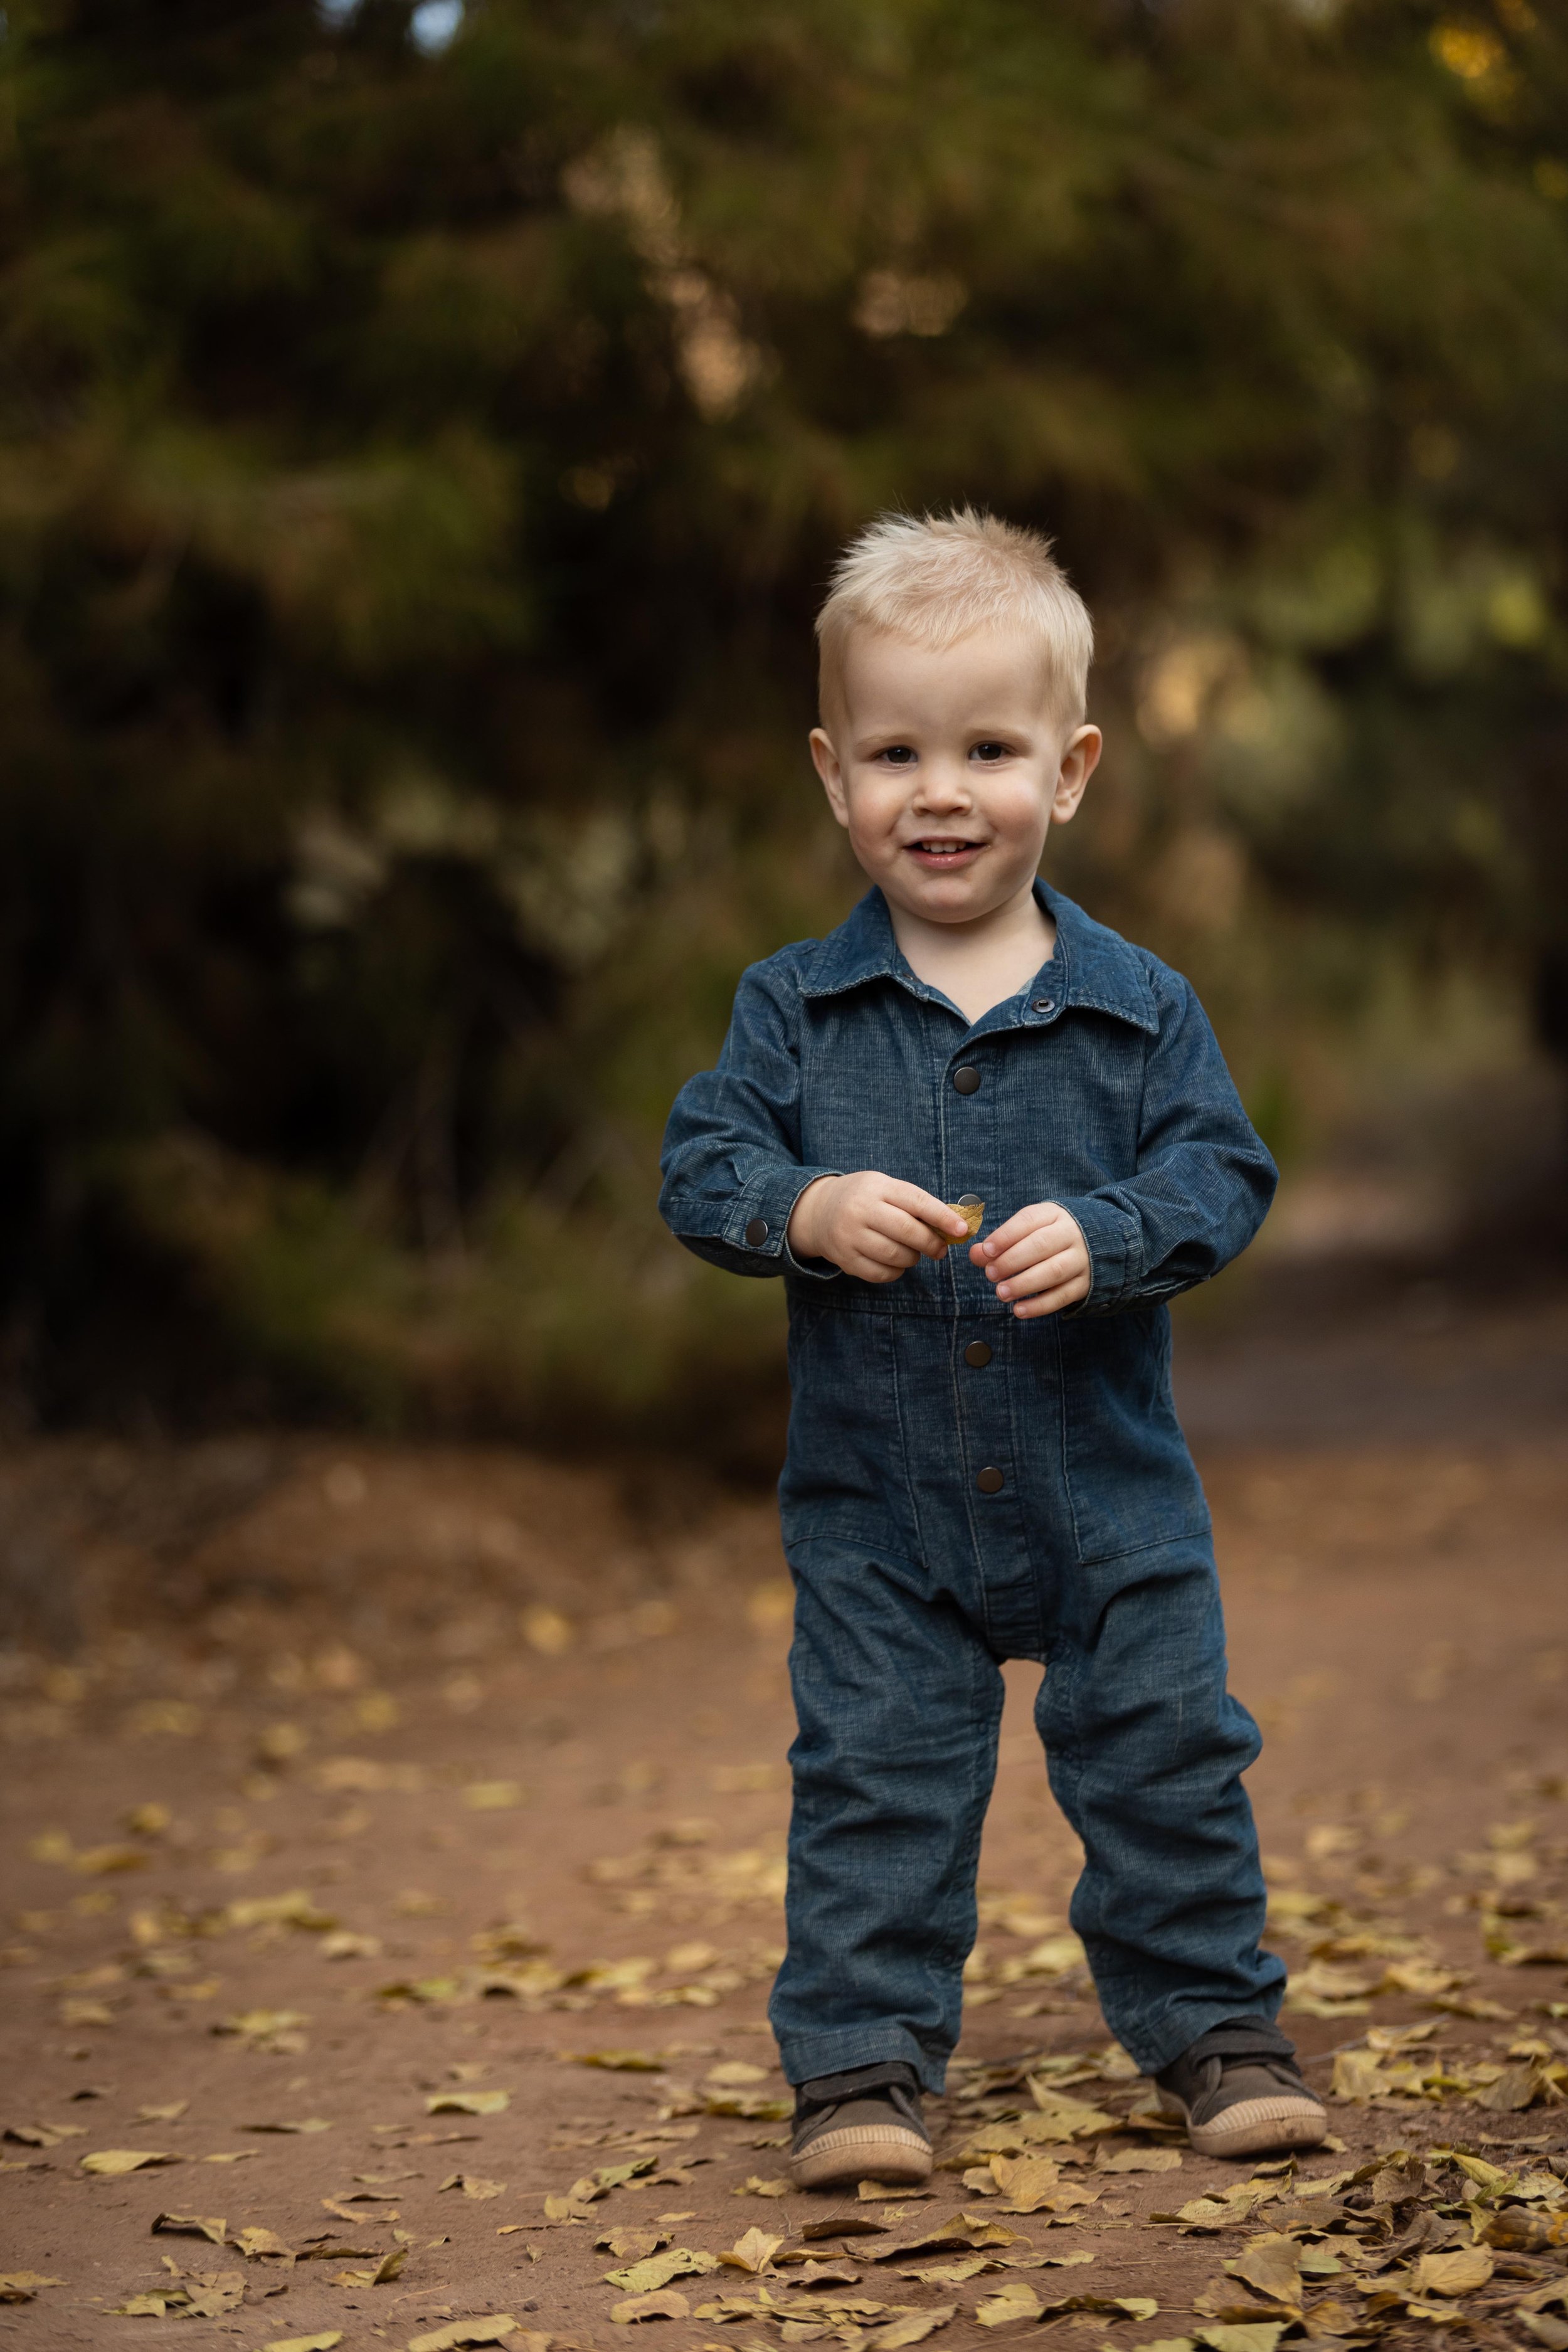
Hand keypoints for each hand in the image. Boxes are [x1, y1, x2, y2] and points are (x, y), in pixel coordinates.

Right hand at [787, 1172, 970, 1282]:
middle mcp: (860, 1210)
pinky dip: (895, 1272)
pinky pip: (880, 1274)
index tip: (961, 1229)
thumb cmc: (864, 1199)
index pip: (916, 1201)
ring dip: (912, 1258)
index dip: (943, 1217)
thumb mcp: (885, 1188)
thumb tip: (952, 1227)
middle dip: (931, 1243)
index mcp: (877, 1187)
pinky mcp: (844, 1259)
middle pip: (907, 1231)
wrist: (817, 1211)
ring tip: (913, 1253)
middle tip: (940, 1249)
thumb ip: (914, 1204)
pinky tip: (895, 1264)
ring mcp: (849, 1236)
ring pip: (895, 1255)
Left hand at [971, 1201, 1089, 1317]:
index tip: (986, 1250)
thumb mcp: (1027, 1231)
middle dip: (1012, 1260)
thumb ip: (999, 1242)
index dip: (1005, 1235)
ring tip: (1001, 1293)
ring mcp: (1081, 1258)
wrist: (1095, 1241)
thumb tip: (976, 1254)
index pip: (1028, 1220)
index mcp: (1053, 1214)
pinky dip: (1040, 1305)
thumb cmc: (1049, 1236)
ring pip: (1054, 1271)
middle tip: (990, 1274)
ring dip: (1024, 1284)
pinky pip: (1063, 1295)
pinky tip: (1019, 1310)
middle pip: (1041, 1245)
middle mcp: (1070, 1234)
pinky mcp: (1085, 1282)